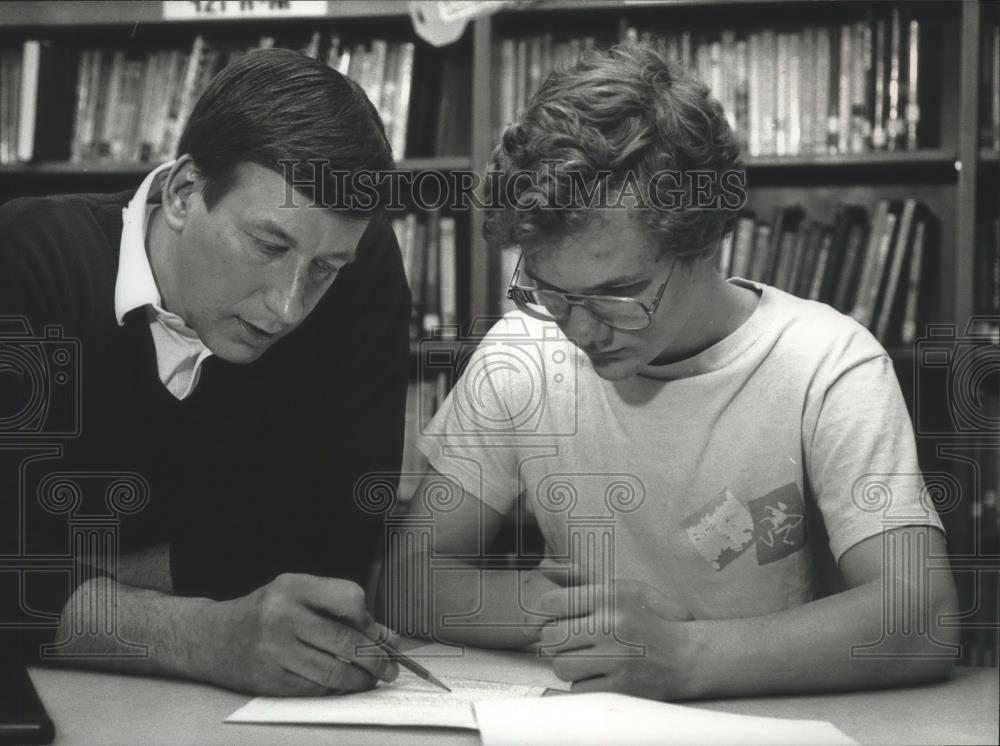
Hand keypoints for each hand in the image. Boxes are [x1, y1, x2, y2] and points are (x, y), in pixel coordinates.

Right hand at [206, 573, 400, 695]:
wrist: (212, 637)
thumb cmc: (265, 612)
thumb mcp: (298, 595)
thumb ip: (341, 610)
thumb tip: (388, 637)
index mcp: (294, 587)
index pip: (349, 599)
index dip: (369, 619)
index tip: (377, 632)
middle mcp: (283, 616)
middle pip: (346, 641)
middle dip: (376, 659)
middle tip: (391, 668)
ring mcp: (275, 651)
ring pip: (334, 672)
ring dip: (361, 680)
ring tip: (372, 679)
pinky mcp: (271, 680)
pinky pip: (316, 689)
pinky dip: (337, 690)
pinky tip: (344, 685)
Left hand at [538, 578, 701, 699]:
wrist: (688, 655)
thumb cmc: (649, 619)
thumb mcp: (619, 589)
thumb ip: (578, 579)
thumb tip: (543, 566)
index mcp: (609, 596)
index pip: (552, 602)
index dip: (547, 614)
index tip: (558, 619)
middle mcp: (612, 624)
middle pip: (551, 637)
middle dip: (556, 642)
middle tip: (571, 643)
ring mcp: (618, 658)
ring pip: (561, 666)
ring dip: (569, 666)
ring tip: (586, 659)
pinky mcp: (622, 687)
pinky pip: (579, 689)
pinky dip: (586, 685)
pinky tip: (602, 675)